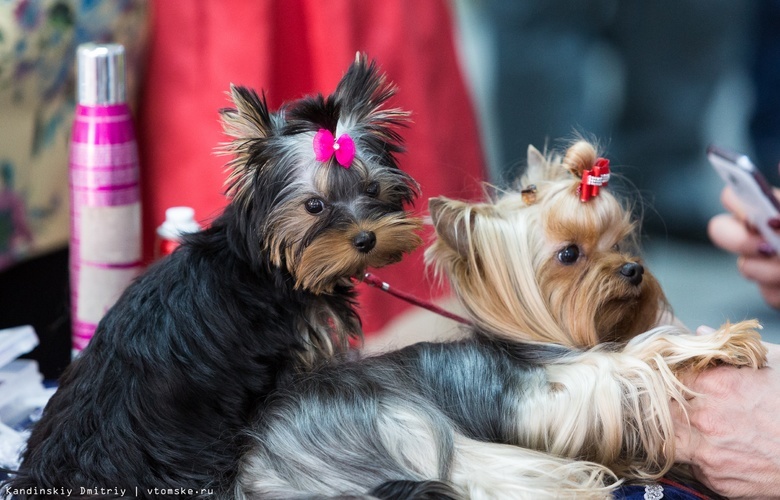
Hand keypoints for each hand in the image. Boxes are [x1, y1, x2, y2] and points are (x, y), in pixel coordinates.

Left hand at [673, 341, 779, 498]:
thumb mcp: (772, 365)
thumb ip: (729, 349)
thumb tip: (698, 331)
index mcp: (713, 386)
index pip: (663, 377)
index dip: (662, 379)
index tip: (664, 380)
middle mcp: (703, 419)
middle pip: (658, 409)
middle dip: (662, 407)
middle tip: (670, 406)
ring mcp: (706, 452)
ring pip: (666, 441)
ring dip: (671, 434)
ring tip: (688, 430)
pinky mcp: (714, 478)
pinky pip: (691, 466)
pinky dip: (697, 459)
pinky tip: (715, 451)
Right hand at [709, 186, 779, 307]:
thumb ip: (779, 201)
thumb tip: (777, 166)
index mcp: (766, 209)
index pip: (732, 196)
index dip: (735, 202)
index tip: (754, 216)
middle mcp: (759, 233)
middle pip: (721, 231)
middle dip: (739, 241)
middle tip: (767, 247)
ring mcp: (763, 263)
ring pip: (746, 267)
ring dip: (769, 271)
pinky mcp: (773, 291)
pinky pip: (767, 295)